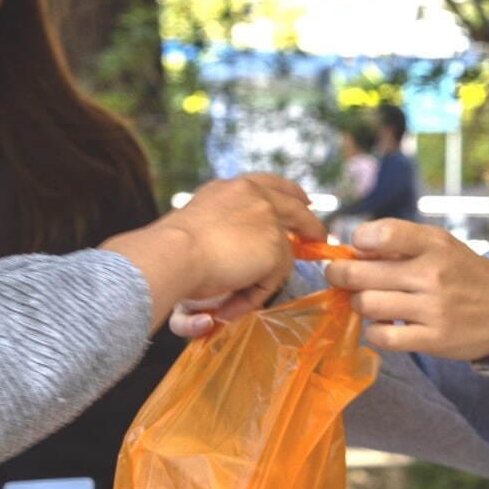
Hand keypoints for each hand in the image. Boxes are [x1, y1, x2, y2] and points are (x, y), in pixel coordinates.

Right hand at [104, 174, 325, 328]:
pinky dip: (256, 294)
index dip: (287, 194)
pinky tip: (232, 304)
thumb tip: (232, 255)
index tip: (301, 201)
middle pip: (293, 203)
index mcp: (231, 187)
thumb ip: (219, 234)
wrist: (173, 254)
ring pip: (283, 250)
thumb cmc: (170, 250)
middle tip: (317, 235)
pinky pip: (274, 277)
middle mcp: (253, 193)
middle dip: (308, 220)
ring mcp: (267, 218)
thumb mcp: (197, 230)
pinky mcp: (276, 245)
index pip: (267, 184)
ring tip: (244, 300)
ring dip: (268, 276)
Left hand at [324, 219, 488, 361]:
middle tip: (339, 277)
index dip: (357, 241)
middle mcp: (432, 274)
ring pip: (366, 305)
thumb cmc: (464, 274)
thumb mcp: (440, 246)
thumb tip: (351, 252)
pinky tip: (383, 325)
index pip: (380, 233)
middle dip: (339, 275)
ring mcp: (432, 308)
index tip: (358, 248)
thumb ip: (399, 244)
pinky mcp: (432, 339)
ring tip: (367, 301)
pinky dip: (375, 332)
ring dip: (358, 304)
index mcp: (433, 244)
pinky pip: (382, 337)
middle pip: (360, 274)